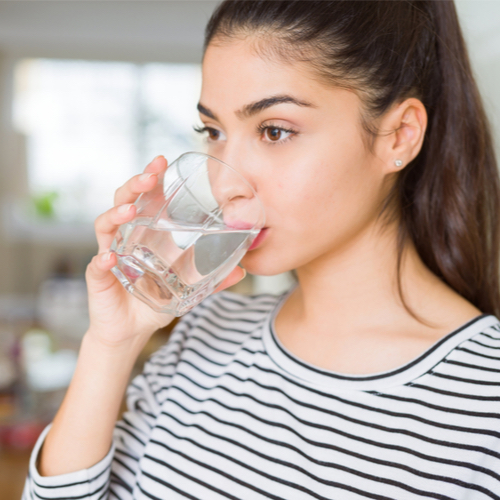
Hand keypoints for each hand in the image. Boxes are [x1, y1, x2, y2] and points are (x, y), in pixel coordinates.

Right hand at [85, 156, 245, 349]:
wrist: (131, 331)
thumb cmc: (154, 302)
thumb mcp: (188, 289)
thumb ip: (213, 279)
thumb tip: (242, 270)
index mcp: (144, 235)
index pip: (145, 199)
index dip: (151, 179)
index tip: (162, 162)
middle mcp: (124, 239)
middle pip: (123, 203)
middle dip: (135, 186)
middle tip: (150, 175)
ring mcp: (110, 256)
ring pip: (105, 226)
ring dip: (116, 215)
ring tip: (130, 211)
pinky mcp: (99, 279)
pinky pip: (97, 266)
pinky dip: (101, 261)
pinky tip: (109, 258)